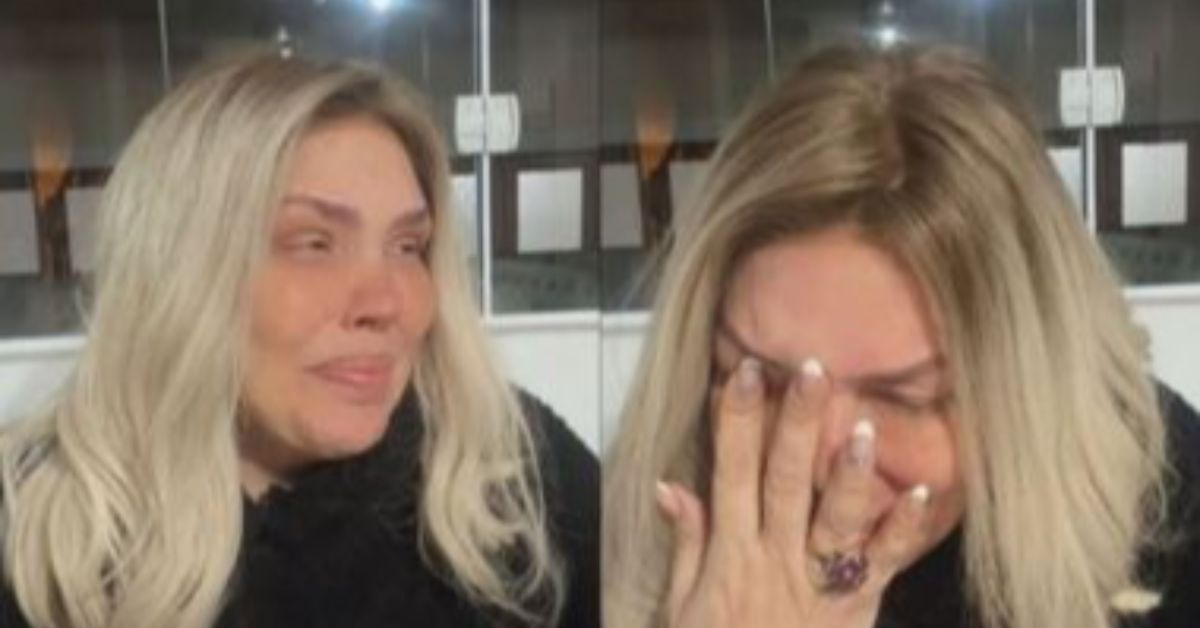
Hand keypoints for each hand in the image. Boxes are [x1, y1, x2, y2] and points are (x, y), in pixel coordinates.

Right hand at [656, 358, 933, 627]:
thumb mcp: (682, 607)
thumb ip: (687, 543)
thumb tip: (671, 486)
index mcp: (731, 554)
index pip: (730, 474)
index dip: (737, 422)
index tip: (745, 372)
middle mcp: (774, 560)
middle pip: (783, 482)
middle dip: (794, 424)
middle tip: (809, 370)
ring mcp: (816, 584)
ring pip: (833, 520)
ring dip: (846, 474)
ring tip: (861, 427)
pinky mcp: (854, 608)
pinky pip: (881, 565)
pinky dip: (902, 529)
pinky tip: (921, 491)